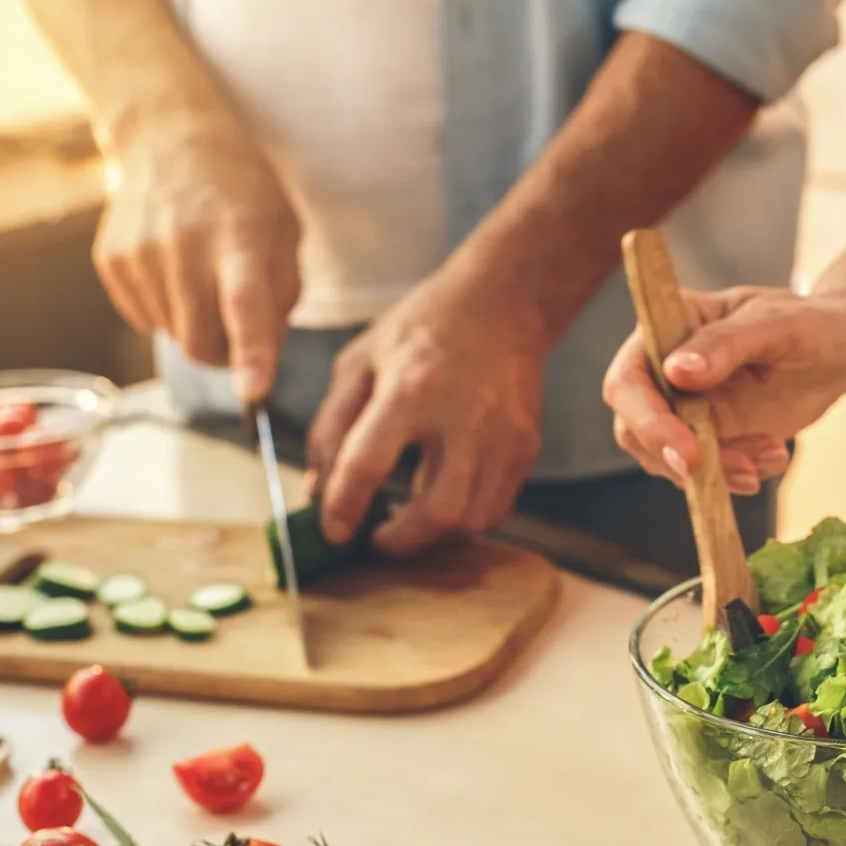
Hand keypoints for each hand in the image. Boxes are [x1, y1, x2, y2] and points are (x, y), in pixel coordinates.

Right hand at [95, 124, 299, 402]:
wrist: (171, 138)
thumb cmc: (242, 195)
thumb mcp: (284, 236)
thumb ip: (279, 301)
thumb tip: (259, 362)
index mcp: (240, 238)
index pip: (245, 305)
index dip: (251, 353)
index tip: (253, 391)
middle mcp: (184, 244)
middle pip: (201, 342)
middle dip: (225, 354)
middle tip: (237, 329)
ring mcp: (140, 252)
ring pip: (172, 336)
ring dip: (195, 326)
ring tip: (204, 278)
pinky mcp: (111, 260)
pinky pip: (144, 319)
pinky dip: (165, 309)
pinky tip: (173, 269)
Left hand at [304, 273, 545, 556]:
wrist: (504, 303)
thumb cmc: (425, 328)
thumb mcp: (361, 361)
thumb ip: (332, 426)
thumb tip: (319, 489)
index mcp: (410, 388)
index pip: (368, 463)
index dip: (343, 506)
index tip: (333, 530)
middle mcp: (463, 417)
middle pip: (438, 511)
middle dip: (401, 541)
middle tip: (378, 539)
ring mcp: (503, 437)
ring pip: (473, 521)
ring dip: (434, 536)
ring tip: (410, 520)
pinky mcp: (526, 448)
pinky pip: (496, 509)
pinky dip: (465, 521)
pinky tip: (443, 503)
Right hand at [601, 286, 845, 492]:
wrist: (841, 352)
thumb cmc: (811, 323)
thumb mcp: (776, 325)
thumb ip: (726, 344)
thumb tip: (677, 371)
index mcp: (669, 326)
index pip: (630, 378)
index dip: (647, 419)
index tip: (688, 450)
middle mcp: (663, 369)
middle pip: (634, 427)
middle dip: (676, 459)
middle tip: (735, 471)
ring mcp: (682, 407)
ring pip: (667, 457)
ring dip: (717, 470)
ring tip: (772, 451)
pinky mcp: (706, 436)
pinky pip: (702, 471)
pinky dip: (736, 475)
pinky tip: (775, 455)